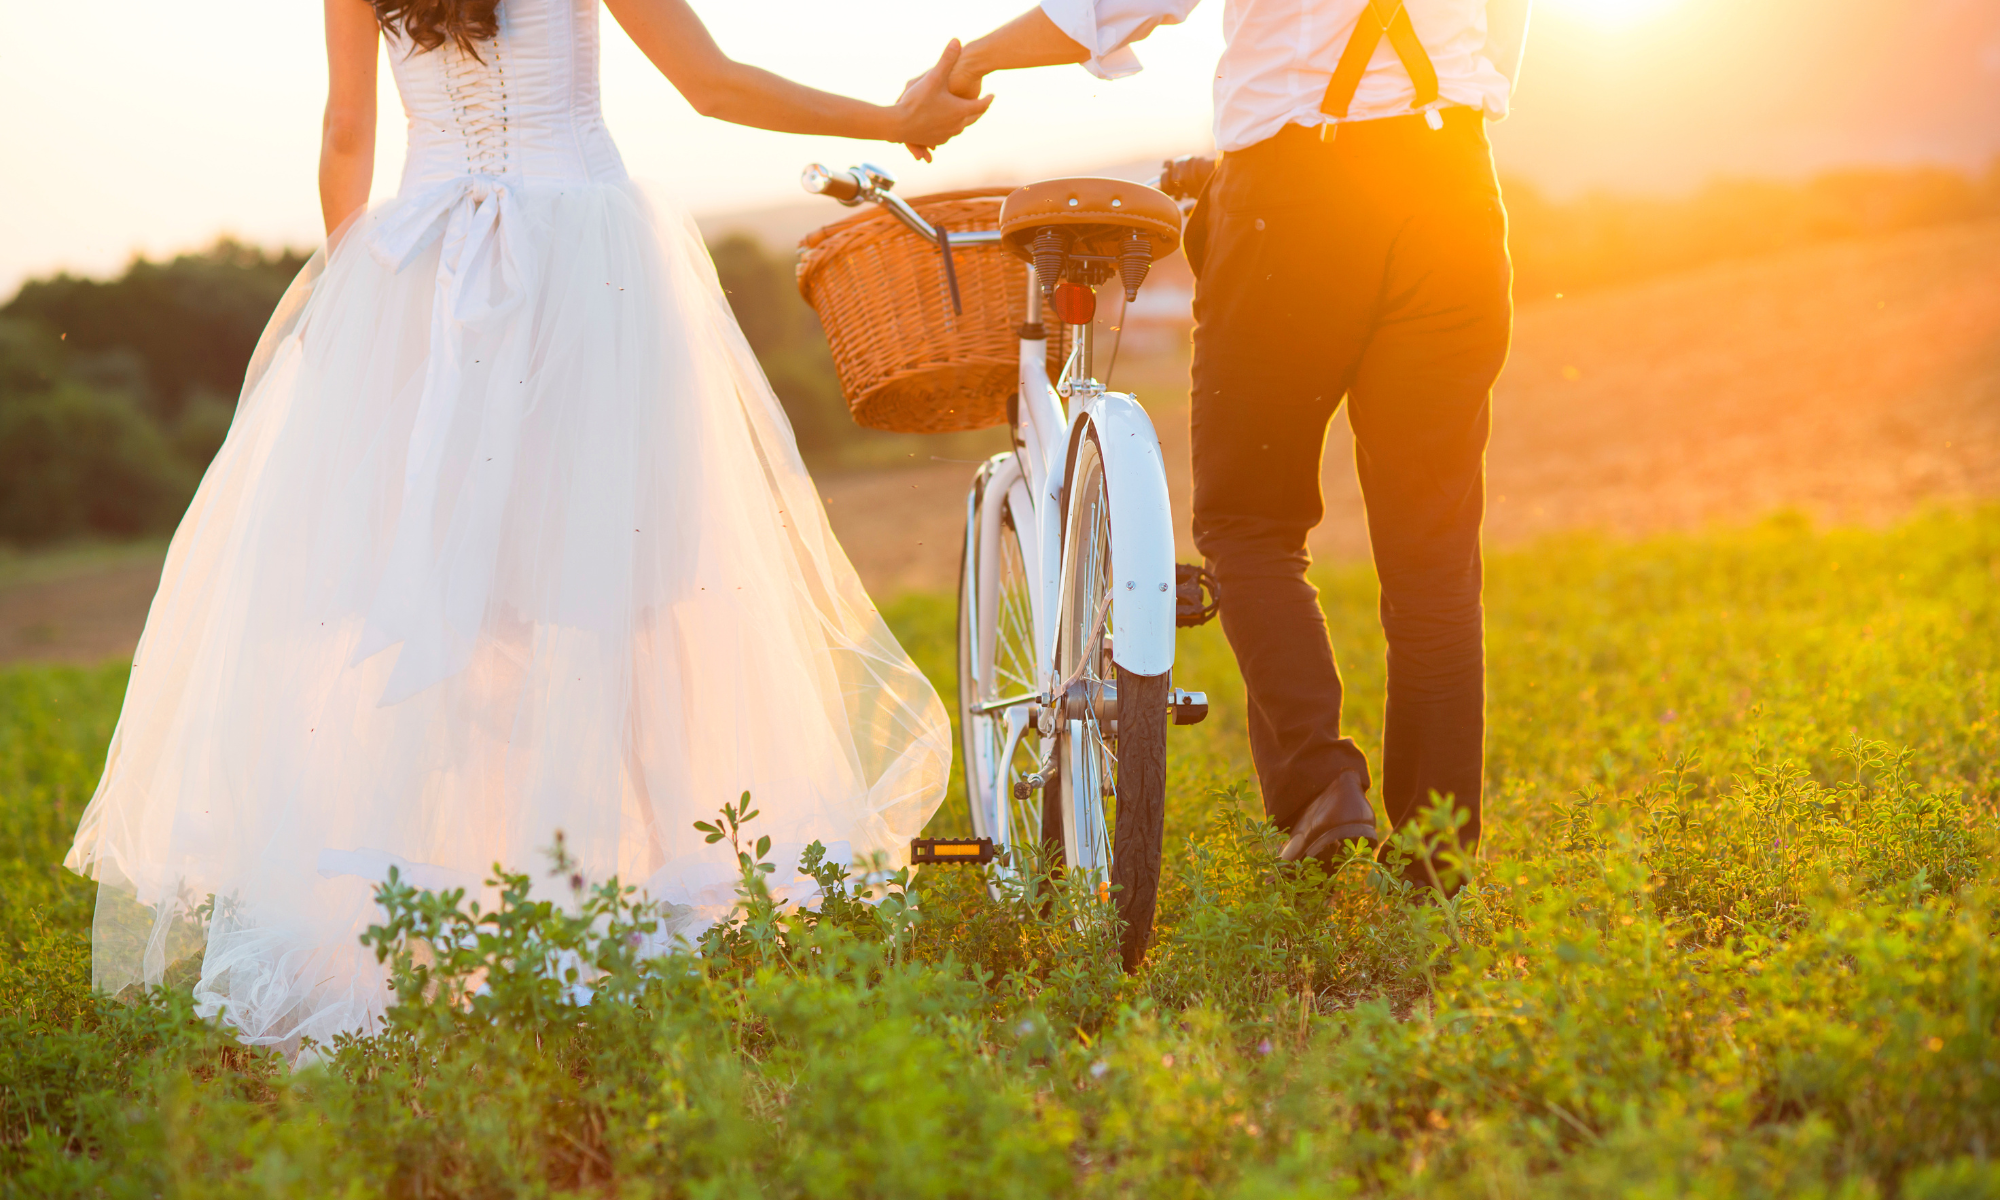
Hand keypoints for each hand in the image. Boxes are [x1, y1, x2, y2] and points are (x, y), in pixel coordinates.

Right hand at [893, 40, 992, 162]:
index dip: (988, 99)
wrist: (898, 124)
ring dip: (965, 120)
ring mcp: (947, 135)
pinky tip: (949, 125)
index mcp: (960, 110)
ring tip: (967, 114)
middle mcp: (957, 125)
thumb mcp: (933, 77)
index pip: (981, 105)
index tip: (993, 95)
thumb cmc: (916, 100)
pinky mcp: (936, 141)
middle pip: (973, 117)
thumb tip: (957, 40)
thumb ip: (946, 59)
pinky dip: (951, 128)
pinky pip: (948, 135)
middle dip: (979, 110)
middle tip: (983, 105)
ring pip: (961, 127)